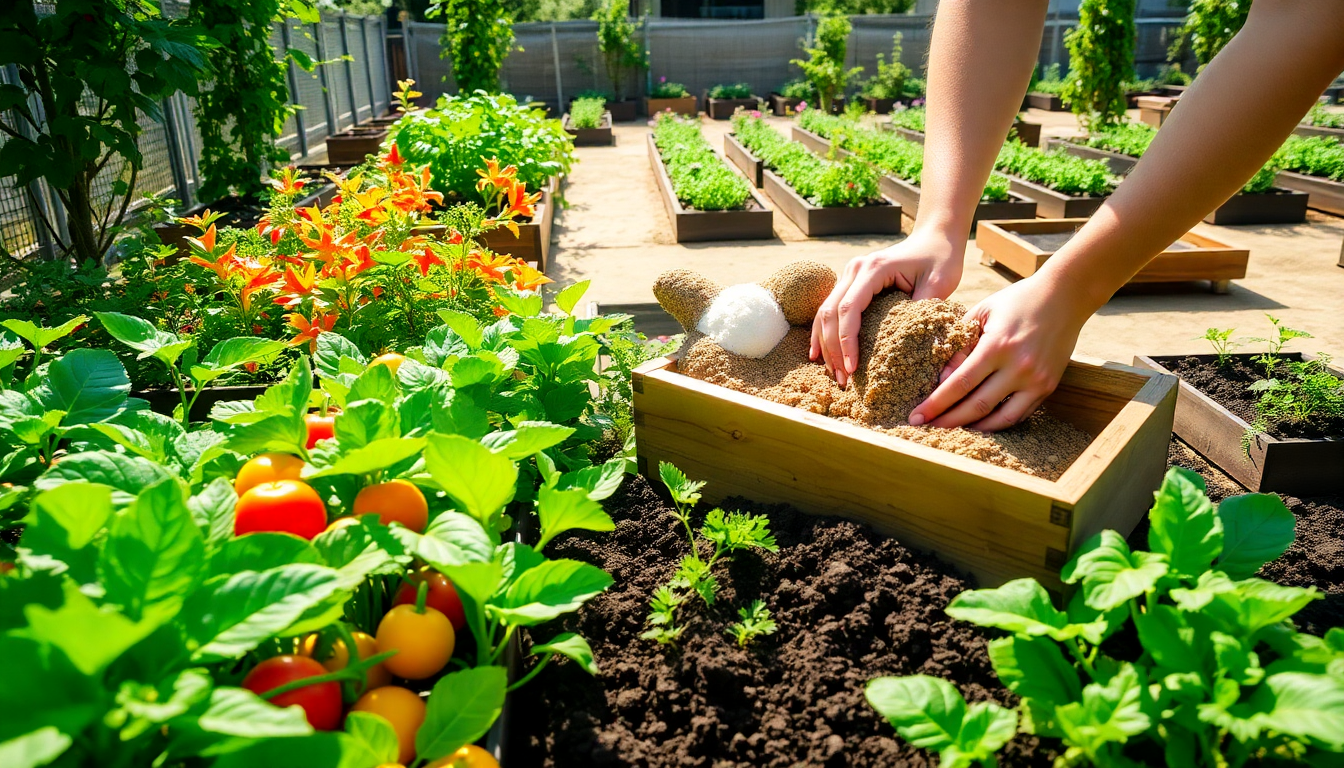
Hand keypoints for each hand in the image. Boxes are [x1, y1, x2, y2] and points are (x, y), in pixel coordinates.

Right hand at [810, 229, 964, 387]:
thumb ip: (924, 311)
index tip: (854, 368)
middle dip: (833, 349)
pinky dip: (823, 334)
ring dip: (826, 345)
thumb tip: (916, 346)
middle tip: (844, 380)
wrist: (934, 238)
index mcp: (873, 269)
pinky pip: (830, 310)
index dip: (847, 341)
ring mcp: (849, 275)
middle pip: (831, 313)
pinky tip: (819, 355)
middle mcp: (854, 270)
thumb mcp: (939, 284)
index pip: (849, 308)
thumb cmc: (940, 259)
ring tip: (836, 375)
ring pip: (825, 313)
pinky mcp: (850, 284)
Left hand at [908, 274, 1090, 431]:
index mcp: (997, 346)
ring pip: (1000, 418)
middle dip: (948, 421)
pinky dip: (998, 422)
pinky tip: (980, 422)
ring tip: (951, 429)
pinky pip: (1019, 414)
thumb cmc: (1017, 301)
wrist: (1065, 297)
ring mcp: (1036, 380)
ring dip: (973, 427)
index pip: (959, 384)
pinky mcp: (1048, 387)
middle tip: (925, 429)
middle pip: (976, 406)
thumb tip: (941, 378)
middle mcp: (1018, 367)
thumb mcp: (982, 313)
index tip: (916, 416)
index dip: (936, 404)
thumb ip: (960, 345)